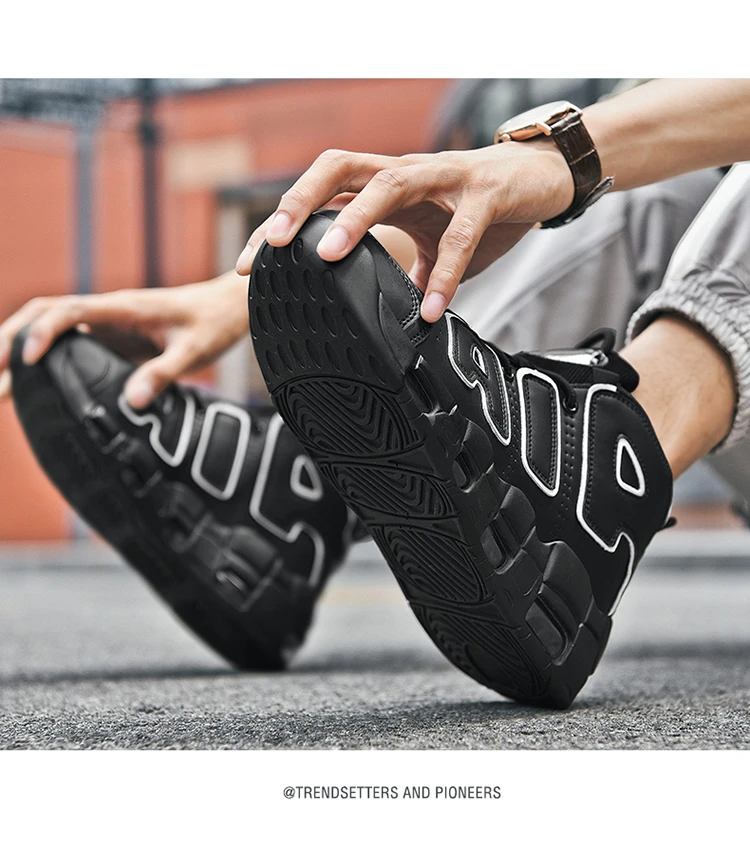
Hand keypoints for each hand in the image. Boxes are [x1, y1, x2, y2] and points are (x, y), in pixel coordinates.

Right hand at [0, 273, 248, 407]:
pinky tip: (29, 384)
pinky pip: (68, 344)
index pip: (69, 311)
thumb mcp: (196, 351)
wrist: (227, 307)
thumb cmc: (214, 324)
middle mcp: (108, 312)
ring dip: (20, 347)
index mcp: (124, 308)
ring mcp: (107, 324)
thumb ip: (165, 373)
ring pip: (51, 328)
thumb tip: (133, 401)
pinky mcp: (111, 337)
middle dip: (12, 337)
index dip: (43, 333)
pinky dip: (44, 360)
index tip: (27, 362)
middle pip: (45, 313)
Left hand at [235, 140, 572, 321]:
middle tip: (271, 245)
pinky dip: (444, 271)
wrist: (541, 177)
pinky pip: (460, 233)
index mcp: (385, 186)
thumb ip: (403, 266)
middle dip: (300, 202)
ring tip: (328, 256)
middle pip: (340, 167)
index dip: (282, 222)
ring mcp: (445, 177)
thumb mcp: (431, 238)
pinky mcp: (486, 192)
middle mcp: (406, 173)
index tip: (249, 263)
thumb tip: (386, 311)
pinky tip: (431, 307)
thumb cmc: (480, 205)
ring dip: (357, 217)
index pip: (322, 194)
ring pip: (391, 181)